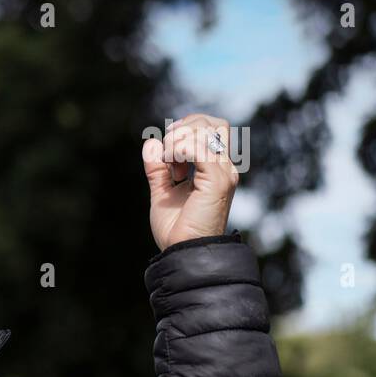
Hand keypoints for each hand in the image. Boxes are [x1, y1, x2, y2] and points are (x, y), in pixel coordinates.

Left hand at [141, 113, 238, 249]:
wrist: (183, 252)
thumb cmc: (176, 229)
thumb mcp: (162, 192)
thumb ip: (157, 168)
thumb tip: (151, 142)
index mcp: (214, 169)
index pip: (211, 129)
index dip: (187, 127)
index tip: (167, 146)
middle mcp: (224, 168)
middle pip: (215, 124)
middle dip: (185, 128)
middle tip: (168, 151)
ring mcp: (224, 174)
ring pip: (207, 132)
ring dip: (179, 140)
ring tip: (168, 163)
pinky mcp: (219, 182)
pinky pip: (201, 149)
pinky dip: (181, 150)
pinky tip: (174, 168)